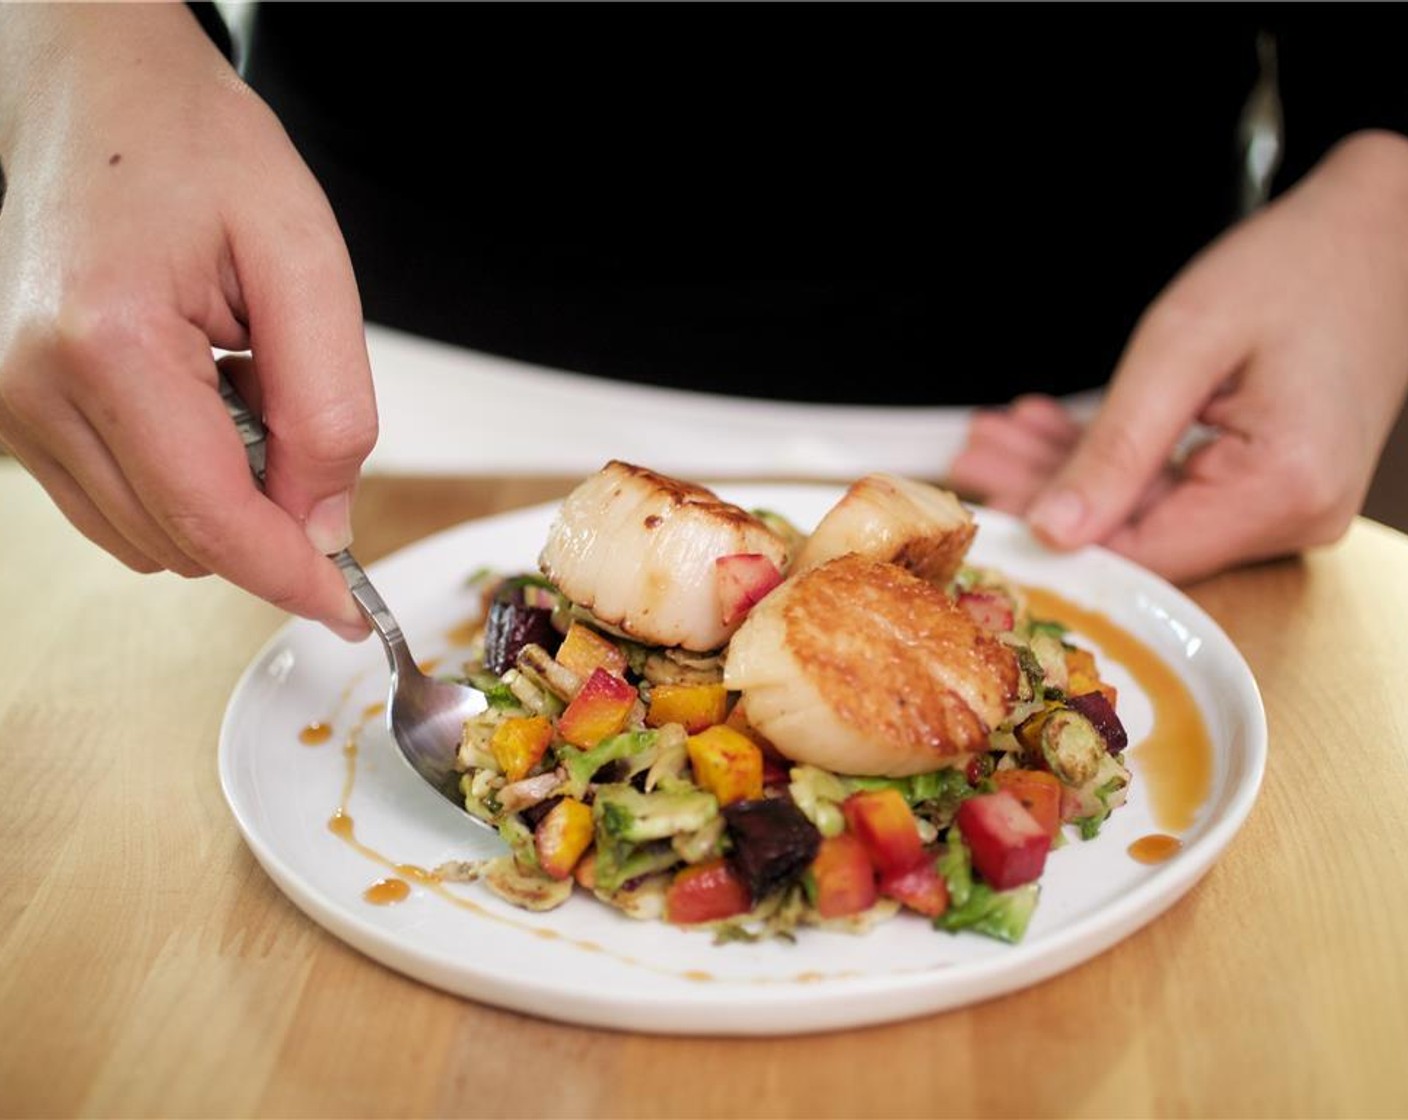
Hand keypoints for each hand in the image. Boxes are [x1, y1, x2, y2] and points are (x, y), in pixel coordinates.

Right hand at [0, 4, 375, 637]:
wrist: (100, 97)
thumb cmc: (193, 148)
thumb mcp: (304, 259)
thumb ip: (328, 404)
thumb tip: (324, 524)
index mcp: (106, 343)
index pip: (212, 518)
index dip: (294, 577)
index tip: (352, 609)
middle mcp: (34, 387)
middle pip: (181, 542)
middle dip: (267, 523)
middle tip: (299, 422)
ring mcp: (11, 407)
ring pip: (149, 539)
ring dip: (223, 501)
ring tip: (239, 389)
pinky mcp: (15, 415)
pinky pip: (118, 506)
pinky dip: (183, 485)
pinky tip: (200, 405)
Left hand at [949, 130, 1407, 583]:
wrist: (1379, 236)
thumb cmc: (1300, 267)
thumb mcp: (1184, 344)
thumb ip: (1117, 445)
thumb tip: (1055, 527)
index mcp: (1282, 486)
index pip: (1142, 554)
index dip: (1055, 539)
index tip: (987, 504)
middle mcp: (1293, 514)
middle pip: (1140, 537)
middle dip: (1048, 494)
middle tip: (977, 457)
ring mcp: (1285, 506)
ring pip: (1148, 514)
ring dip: (1072, 473)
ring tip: (1001, 438)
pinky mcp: (1270, 487)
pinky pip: (1174, 490)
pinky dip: (1115, 461)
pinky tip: (1054, 434)